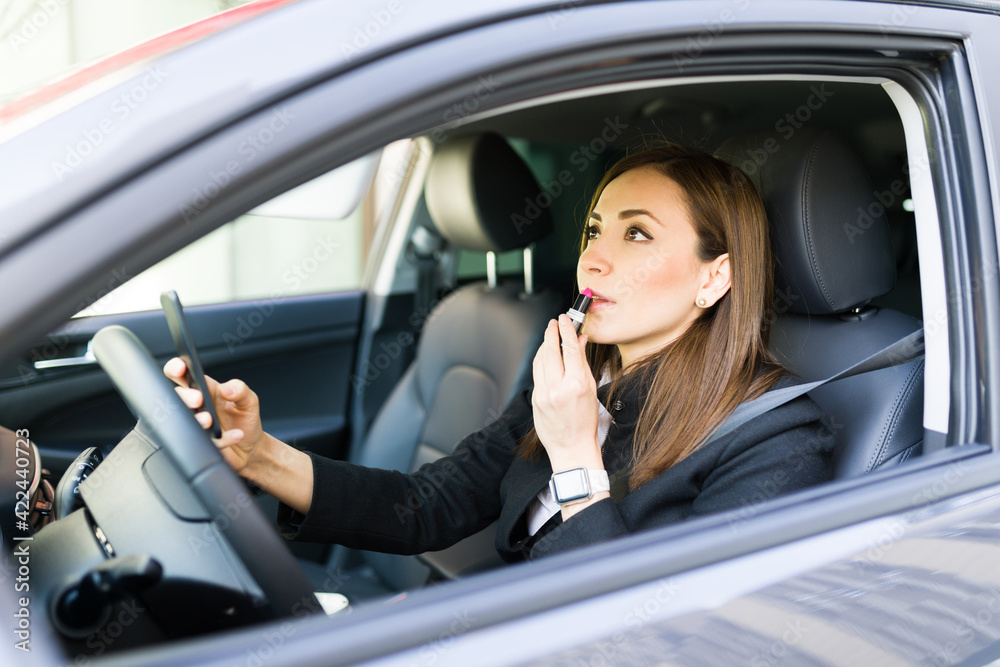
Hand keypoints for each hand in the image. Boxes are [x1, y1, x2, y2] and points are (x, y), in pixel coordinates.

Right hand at [163, 357, 265, 476]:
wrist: (250, 446)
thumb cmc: (244, 419)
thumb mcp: (249, 401)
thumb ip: (241, 390)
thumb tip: (226, 389)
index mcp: (204, 390)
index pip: (181, 375)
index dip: (175, 368)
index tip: (180, 368)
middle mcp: (195, 407)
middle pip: (176, 396)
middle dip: (184, 396)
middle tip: (198, 400)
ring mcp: (195, 425)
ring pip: (182, 421)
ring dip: (195, 419)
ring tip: (210, 420)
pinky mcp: (200, 444)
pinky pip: (203, 442)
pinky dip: (221, 439)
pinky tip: (236, 435)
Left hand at [530, 314, 601, 472]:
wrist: (572, 447)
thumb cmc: (586, 421)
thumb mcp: (591, 389)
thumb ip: (582, 362)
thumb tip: (580, 340)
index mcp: (577, 384)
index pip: (569, 348)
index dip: (566, 330)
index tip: (565, 319)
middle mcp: (558, 388)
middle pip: (550, 350)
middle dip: (551, 332)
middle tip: (554, 322)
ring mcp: (543, 394)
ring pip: (540, 360)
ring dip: (545, 345)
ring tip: (550, 337)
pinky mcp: (535, 399)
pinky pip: (537, 373)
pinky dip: (541, 361)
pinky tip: (546, 356)